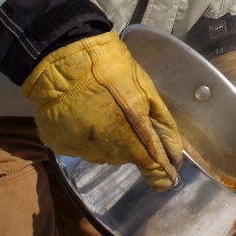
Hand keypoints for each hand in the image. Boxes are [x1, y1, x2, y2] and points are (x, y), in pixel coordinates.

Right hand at [22, 32, 182, 189]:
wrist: (64, 61)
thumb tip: (175, 155)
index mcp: (132, 139)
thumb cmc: (112, 70)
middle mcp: (107, 153)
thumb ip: (162, 126)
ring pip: (103, 151)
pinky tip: (81, 112)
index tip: (168, 173)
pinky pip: (81, 145)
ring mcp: (82, 151)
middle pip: (127, 156)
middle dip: (131, 141)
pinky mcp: (60, 146)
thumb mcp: (147, 92)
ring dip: (106, 137)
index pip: (154, 171)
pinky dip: (84, 133)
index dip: (162, 174)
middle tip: (124, 113)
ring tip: (100, 108)